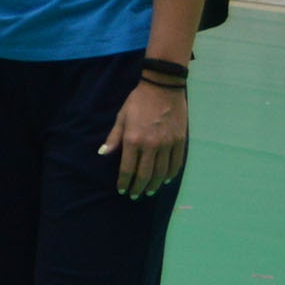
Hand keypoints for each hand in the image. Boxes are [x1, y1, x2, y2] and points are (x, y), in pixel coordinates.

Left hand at [99, 81, 187, 198]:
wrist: (163, 88)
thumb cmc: (138, 101)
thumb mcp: (121, 117)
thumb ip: (114, 138)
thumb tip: (104, 154)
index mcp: (133, 140)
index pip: (128, 168)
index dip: (124, 182)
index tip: (122, 190)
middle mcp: (151, 145)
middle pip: (146, 174)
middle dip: (139, 187)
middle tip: (135, 195)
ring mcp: (168, 144)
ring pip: (162, 172)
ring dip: (156, 185)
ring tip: (150, 191)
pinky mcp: (180, 141)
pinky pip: (176, 163)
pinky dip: (171, 174)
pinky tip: (166, 180)